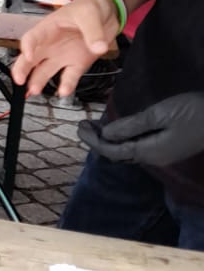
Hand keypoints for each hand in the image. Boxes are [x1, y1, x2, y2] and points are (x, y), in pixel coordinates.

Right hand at [11, 0, 117, 97]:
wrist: (107, 11)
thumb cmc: (90, 6)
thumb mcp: (90, 14)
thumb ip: (93, 31)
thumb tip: (98, 46)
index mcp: (49, 28)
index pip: (32, 38)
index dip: (27, 47)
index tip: (27, 55)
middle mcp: (52, 44)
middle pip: (31, 58)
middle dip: (22, 69)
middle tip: (19, 80)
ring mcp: (63, 55)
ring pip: (45, 70)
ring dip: (38, 81)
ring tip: (35, 91)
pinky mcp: (77, 63)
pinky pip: (68, 76)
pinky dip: (66, 85)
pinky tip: (64, 92)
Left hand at [78, 93, 203, 166]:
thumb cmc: (193, 112)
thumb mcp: (160, 114)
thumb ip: (132, 125)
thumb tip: (106, 134)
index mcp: (149, 152)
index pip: (112, 151)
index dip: (92, 140)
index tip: (79, 126)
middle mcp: (153, 158)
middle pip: (118, 154)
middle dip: (97, 141)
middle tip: (82, 125)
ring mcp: (162, 155)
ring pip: (127, 152)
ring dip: (109, 140)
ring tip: (95, 126)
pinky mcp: (168, 148)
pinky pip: (138, 148)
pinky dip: (122, 140)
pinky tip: (119, 130)